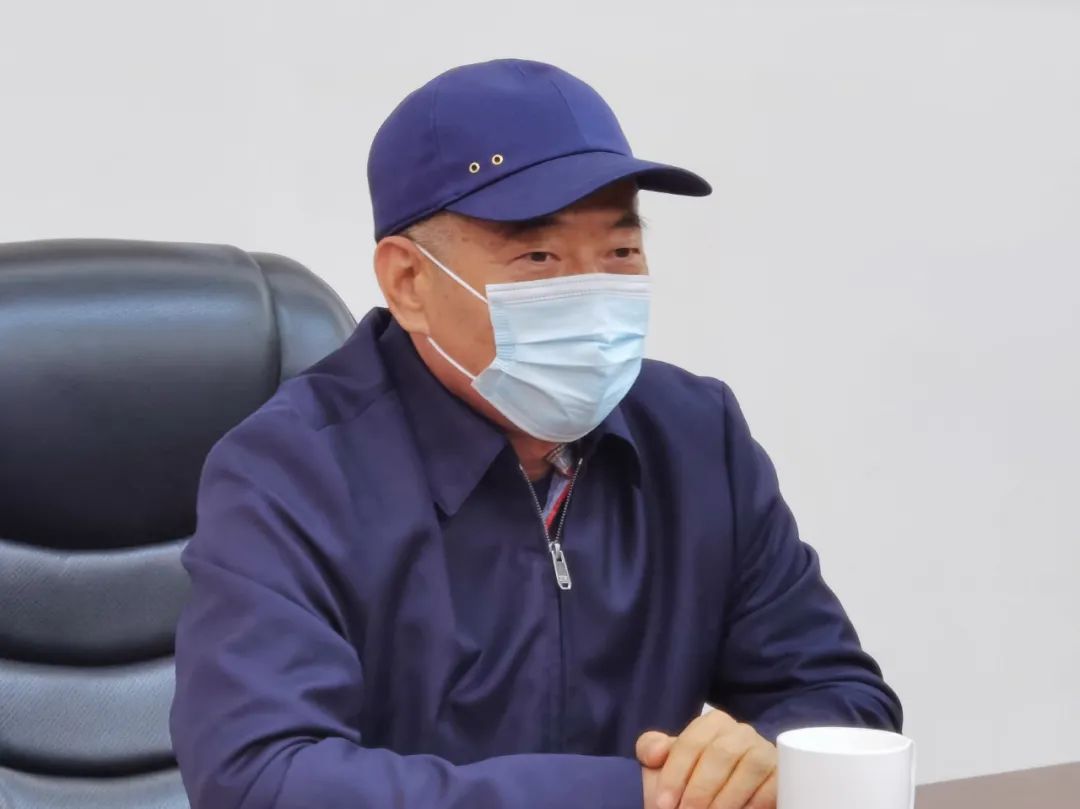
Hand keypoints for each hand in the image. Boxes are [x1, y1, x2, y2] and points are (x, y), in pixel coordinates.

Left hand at [636, 710, 776, 808]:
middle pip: (720, 754)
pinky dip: (753, 805)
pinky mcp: (782, 775)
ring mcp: (765, 752)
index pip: (691, 743)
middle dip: (699, 790)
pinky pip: (771, 787)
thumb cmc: (694, 777)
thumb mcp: (670, 762)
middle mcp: (742, 732)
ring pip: (748, 769)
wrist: (721, 796)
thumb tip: (656, 752)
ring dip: (726, 799)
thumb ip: (652, 748)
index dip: (675, 774)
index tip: (664, 803)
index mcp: (714, 723)